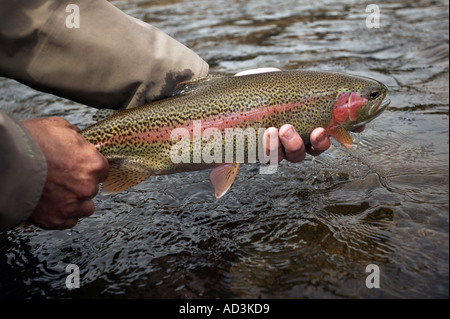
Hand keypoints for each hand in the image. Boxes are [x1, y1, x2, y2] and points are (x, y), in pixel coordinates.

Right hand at [22, 117, 108, 229]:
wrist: (4, 162)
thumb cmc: (29, 143)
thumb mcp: (58, 126)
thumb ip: (76, 136)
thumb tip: (79, 137)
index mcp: (94, 164)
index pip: (103, 170)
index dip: (90, 168)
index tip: (80, 167)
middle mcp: (88, 187)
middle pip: (93, 188)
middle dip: (81, 183)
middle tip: (63, 177)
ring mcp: (73, 205)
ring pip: (85, 208)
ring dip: (76, 202)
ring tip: (59, 193)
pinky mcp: (56, 219)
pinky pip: (69, 221)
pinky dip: (62, 215)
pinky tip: (52, 204)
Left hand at [233, 68, 364, 162]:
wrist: (219, 97)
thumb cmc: (256, 88)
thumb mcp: (286, 84)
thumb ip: (314, 89)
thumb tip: (350, 92)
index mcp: (302, 124)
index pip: (328, 133)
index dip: (343, 133)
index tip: (355, 127)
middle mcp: (291, 139)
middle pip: (314, 150)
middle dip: (320, 142)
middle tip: (316, 132)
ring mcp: (273, 148)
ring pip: (293, 156)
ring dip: (293, 145)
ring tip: (283, 128)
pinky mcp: (255, 153)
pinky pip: (267, 157)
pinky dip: (269, 147)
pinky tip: (267, 133)